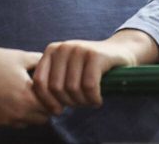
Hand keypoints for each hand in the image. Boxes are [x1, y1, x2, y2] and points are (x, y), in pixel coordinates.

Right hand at [0, 33, 47, 128]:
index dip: (53, 98)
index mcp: (27, 96)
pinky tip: (0, 97)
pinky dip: (8, 113)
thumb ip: (41, 63)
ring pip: (25, 122)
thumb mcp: (19, 57)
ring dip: (25, 112)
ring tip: (15, 93)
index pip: (53, 107)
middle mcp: (17, 113)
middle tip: (34, 92)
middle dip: (41, 107)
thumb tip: (57, 66)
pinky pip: (7, 122)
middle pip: (41, 118)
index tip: (49, 90)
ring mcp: (3, 120)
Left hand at [31, 30, 158, 113]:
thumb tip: (40, 105)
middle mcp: (63, 47)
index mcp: (52, 51)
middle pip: (56, 88)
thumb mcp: (68, 69)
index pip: (39, 82)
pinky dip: (94, 99)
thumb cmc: (90, 67)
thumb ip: (54, 80)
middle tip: (80, 104)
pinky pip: (89, 86)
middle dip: (68, 102)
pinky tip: (98, 99)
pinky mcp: (96, 56)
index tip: (58, 110)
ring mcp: (79, 49)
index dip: (47, 101)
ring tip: (90, 101)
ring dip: (83, 102)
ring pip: (73, 88)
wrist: (119, 51)